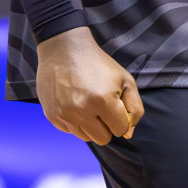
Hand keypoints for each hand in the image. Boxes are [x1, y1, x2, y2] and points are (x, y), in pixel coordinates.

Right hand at [35, 26, 143, 145]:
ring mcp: (65, 115)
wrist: (64, 48)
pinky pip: (70, 131)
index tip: (115, 104)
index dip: (121, 117)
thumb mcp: (125, 79)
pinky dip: (75, 122)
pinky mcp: (52, 116)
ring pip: (86, 138)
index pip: (121, 129)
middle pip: (103, 139)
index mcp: (104, 100)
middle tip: (102, 105)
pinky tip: (74, 103)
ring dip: (91, 125)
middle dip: (106, 125)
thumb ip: (134, 108)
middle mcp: (82, 111)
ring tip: (88, 104)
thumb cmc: (98, 63)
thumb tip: (128, 134)